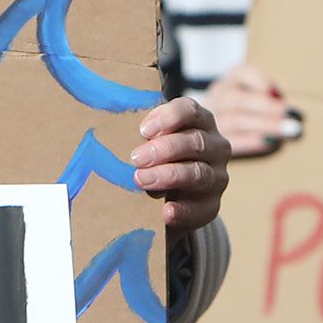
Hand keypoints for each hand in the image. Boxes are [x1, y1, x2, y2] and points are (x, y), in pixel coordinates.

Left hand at [134, 97, 228, 234]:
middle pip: (195, 141)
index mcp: (200, 123)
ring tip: (141, 180)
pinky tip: (166, 211)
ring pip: (198, 173)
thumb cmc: (155, 160)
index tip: (143, 129)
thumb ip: (140, 132)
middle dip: (164, 149)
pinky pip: (201, 208)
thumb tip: (106, 122)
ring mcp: (216, 177)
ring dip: (168, 176)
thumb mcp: (150, 141)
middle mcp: (215, 147)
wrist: (169, 200)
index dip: (168, 117)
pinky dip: (183, 210)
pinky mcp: (212, 206)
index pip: (190, 111)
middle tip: (136, 158)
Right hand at [207, 61, 299, 157]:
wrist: (215, 129)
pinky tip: (266, 143)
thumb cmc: (248, 112)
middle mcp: (217, 97)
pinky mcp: (212, 140)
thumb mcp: (257, 98)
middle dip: (264, 106)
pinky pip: (229, 140)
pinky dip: (248, 142)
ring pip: (234, 120)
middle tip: (286, 115)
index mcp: (230, 81)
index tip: (276, 92)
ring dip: (262, 125)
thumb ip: (272, 102)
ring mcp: (210, 119)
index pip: (241, 73)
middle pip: (236, 99)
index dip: (259, 81)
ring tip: (283, 131)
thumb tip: (293, 115)